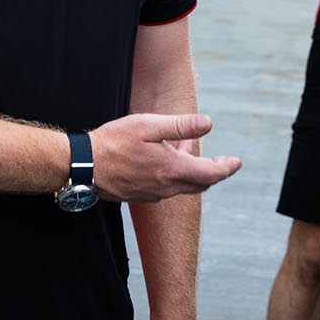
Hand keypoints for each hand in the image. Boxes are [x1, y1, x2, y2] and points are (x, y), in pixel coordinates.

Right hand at [88, 114, 241, 202]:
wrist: (82, 166)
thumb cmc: (114, 142)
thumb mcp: (149, 125)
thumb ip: (181, 126)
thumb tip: (208, 124)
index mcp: (172, 169)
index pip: (212, 174)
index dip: (227, 168)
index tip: (237, 162)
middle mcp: (166, 187)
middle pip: (200, 183)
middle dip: (213, 171)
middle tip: (220, 160)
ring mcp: (153, 194)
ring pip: (183, 186)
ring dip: (190, 169)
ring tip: (183, 146)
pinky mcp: (140, 196)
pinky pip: (166, 188)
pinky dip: (174, 174)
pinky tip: (163, 158)